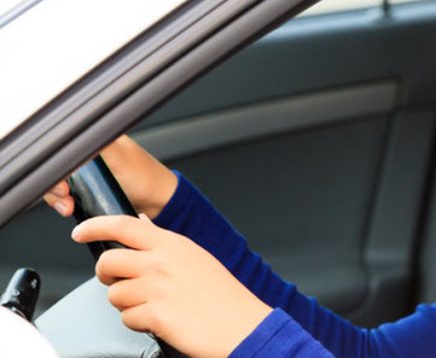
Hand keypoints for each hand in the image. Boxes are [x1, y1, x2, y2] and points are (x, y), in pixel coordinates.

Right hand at [44, 135, 177, 219]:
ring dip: (58, 197)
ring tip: (69, 206)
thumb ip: (93, 143)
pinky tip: (72, 208)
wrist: (159, 203)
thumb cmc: (146, 178)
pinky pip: (66, 193)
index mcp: (97, 138)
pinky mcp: (89, 187)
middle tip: (65, 196)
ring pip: (58, 181)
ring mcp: (88, 171)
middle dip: (55, 185)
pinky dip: (65, 202)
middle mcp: (90, 152)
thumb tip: (71, 132)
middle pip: (56, 166)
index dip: (56, 166)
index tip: (62, 182)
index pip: (62, 147)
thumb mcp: (116, 156)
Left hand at [72, 215, 271, 356]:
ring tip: (153, 305)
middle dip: (107, 275)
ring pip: (114, 294)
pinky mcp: (155, 314)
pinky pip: (126, 318)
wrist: (241, 325)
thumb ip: (163, 240)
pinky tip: (160, 320)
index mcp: (173, 244)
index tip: (81, 232)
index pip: (123, 226)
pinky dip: (139, 323)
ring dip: (127, 304)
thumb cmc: (223, 294)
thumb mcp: (195, 256)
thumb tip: (141, 223)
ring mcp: (157, 288)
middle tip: (119, 281)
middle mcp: (162, 262)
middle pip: (109, 261)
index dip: (95, 226)